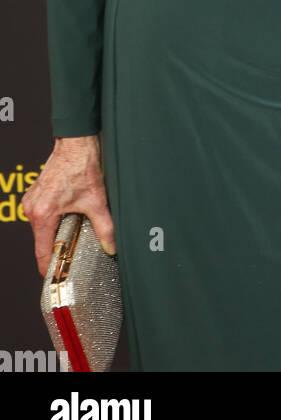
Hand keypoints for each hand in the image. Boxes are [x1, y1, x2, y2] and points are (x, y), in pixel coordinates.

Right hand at [21, 135, 115, 276]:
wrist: (76, 142)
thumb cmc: (82, 165)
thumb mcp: (96, 200)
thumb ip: (105, 227)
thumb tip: (111, 246)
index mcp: (43, 214)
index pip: (41, 252)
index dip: (49, 268)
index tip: (57, 277)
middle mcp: (32, 208)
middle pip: (42, 240)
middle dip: (57, 248)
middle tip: (73, 253)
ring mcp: (32, 200)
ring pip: (42, 228)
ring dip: (55, 232)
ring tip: (73, 232)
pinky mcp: (36, 194)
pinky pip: (42, 215)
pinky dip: (53, 220)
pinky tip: (69, 215)